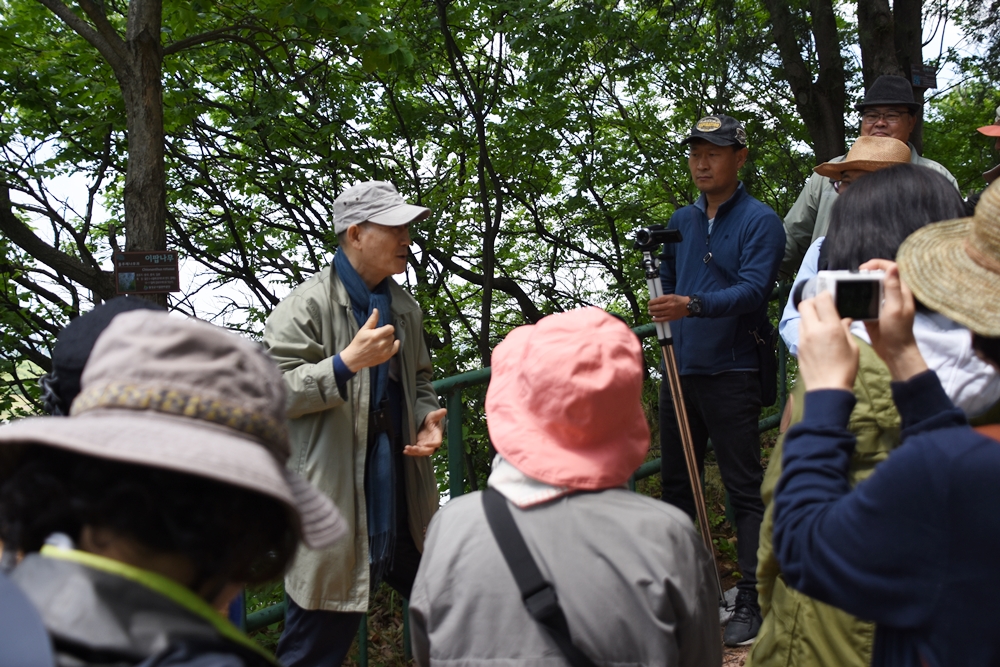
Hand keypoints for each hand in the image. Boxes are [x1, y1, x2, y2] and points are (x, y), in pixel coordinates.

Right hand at [340, 309, 399, 371]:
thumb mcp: (364, 329)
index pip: (390, 328)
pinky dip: (395, 346)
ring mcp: (384, 351)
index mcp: (376, 335)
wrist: (355, 358)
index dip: (387, 328)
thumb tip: (376, 310)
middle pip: (391, 335)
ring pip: (393, 342)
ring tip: (383, 341)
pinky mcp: (385, 357)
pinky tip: (393, 343)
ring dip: (389, 340)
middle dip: (387, 334)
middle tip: (381, 335)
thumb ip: (372, 320)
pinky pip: (395, 350)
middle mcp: (381, 343)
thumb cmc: (358, 343)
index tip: (384, 329)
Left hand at [405, 408, 445, 456]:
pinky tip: (405, 451)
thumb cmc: (431, 419)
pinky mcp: (419, 446)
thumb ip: (438, 414)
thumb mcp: (433, 416)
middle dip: (421, 450)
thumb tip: (444, 410)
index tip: (426, 444)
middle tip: (414, 448)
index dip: (432, 444)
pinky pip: (415, 451)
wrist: (425, 422)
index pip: (437, 442)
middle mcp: (431, 442)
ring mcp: (425, 445)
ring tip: (407, 449)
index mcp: (437, 436)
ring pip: (421, 452)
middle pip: (429, 450)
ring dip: (414, 452)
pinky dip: (411, 452)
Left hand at [648, 294, 690, 321]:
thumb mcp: (671, 296)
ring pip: (658, 313)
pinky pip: (662, 319)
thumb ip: (663, 298)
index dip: (651, 302)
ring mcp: (670, 312)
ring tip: (650, 312)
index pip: (658, 300)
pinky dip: (656, 319)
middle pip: (657, 307)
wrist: (688, 306)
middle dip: (651, 308)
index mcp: (669, 298)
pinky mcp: (671, 318)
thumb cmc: (678, 300)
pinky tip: (653, 318)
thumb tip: (654, 301)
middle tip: (648, 308)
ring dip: (652, 313)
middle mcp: (670, 305)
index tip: (649, 303)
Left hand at [797, 292, 858, 391]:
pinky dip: (807, 327)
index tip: (831, 297)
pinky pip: (800, 330)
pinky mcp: (798, 347)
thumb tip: (844, 319)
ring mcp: (803, 338)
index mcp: (830, 327)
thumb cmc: (845, 369)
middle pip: (805, 304)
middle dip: (813, 301)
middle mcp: (813, 330)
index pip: (822, 299)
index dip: (826, 295)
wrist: (827, 388)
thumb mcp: (853, 347)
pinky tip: (816, 335)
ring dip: (809, 315)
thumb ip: (846, 329)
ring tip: (821, 322)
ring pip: (802, 317)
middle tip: (823, 306)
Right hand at [859, 260, 927, 381]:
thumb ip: (893, 288)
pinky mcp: (873, 313)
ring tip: (848, 286)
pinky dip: (857, 298)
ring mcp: (882, 304)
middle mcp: (892, 295)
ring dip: (860, 285)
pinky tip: (848, 299)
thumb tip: (893, 267)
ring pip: (871, 288)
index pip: (891, 269)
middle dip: (865, 273)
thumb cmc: (897, 331)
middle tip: (852, 278)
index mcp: (900, 291)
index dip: (877, 265)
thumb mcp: (895, 308)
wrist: (894, 352)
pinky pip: (865, 301)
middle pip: (879, 277)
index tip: (862, 269)